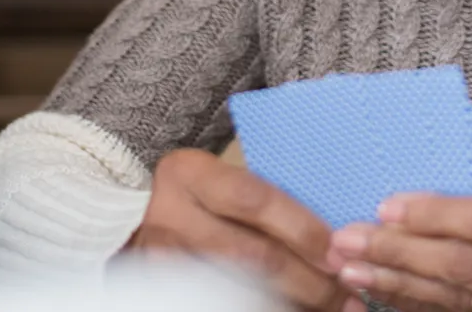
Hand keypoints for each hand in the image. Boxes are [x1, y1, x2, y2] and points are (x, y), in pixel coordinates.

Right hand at [129, 149, 361, 311]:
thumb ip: (262, 199)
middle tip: (349, 297)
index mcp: (190, 174)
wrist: (121, 218)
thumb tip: (333, 234)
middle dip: (308, 280)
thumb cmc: (191, 195)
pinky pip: (219, 303)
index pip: (256, 200)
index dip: (302, 229)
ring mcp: (160, 263)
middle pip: (252, 255)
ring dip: (291, 305)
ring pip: (238, 293)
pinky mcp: (159, 293)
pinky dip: (263, 311)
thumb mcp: (216, 179)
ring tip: (332, 311)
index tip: (339, 252)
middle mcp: (171, 217)